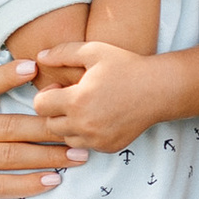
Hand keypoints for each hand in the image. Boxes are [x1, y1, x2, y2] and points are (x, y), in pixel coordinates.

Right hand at [0, 58, 82, 198]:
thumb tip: (42, 87)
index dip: (7, 76)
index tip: (34, 68)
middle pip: (9, 126)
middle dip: (49, 128)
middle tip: (80, 129)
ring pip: (9, 155)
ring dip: (48, 156)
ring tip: (78, 156)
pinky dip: (29, 183)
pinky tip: (53, 180)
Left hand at [27, 36, 163, 152]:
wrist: (159, 90)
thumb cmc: (126, 66)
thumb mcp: (94, 51)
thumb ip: (63, 52)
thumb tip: (39, 56)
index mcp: (76, 101)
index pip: (39, 106)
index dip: (47, 95)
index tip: (61, 88)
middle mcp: (84, 125)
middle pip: (49, 125)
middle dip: (55, 111)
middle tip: (73, 98)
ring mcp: (97, 139)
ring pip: (65, 138)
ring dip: (69, 125)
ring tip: (85, 108)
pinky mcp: (108, 147)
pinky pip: (85, 145)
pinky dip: (86, 134)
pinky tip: (99, 118)